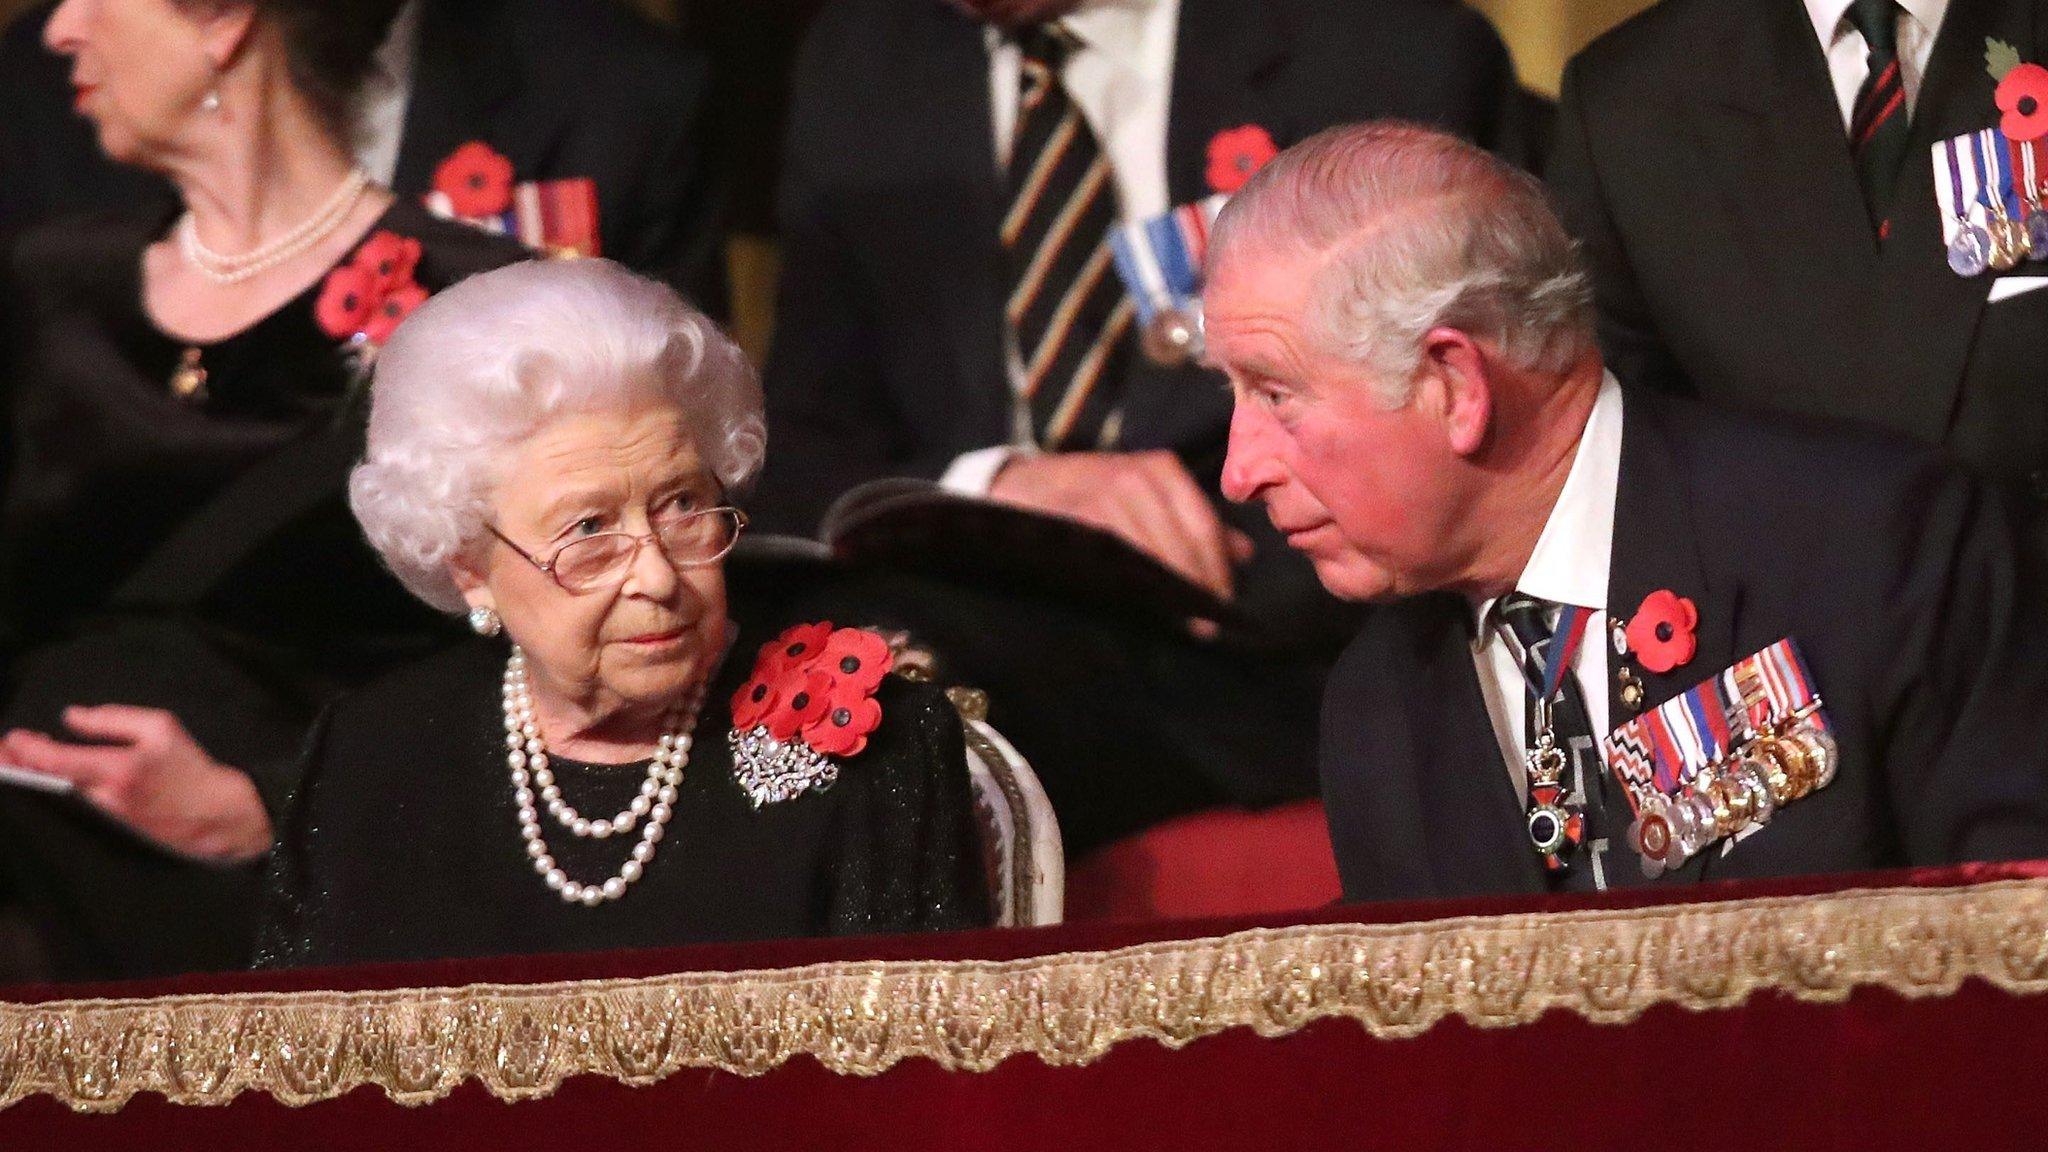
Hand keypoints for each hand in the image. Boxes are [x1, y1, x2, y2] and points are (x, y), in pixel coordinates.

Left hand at [0, 706, 273, 862]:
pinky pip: (71, 811)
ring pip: (55, 799)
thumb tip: (73, 718)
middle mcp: (106, 799)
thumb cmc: (192, 768)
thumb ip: (113, 719)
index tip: (12, 739)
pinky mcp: (109, 832)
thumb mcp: (161, 728)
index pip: (57, 761)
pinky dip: (54, 794)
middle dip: (18, 768)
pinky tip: (45, 783)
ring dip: (32, 781)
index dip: (28, 750)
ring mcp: (105, 819)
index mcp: (119, 769)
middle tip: (2, 755)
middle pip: (46, 784)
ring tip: (14, 765)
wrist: (218, 813)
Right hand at [989, 450, 1254, 602]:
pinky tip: (1137, 601)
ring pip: (1149, 549)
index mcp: (1163, 469)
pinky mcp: (1074, 512)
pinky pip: (1112, 551)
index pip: (1203, 526)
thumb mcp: (1148, 498)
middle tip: (1206, 626)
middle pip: (1181, 540)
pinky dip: (1128, 579)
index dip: (1216, 570)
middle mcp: (1137, 475)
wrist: (1024, 484)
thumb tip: (1246, 555)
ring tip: (1178, 621)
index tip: (1225, 608)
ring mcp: (1103, 491)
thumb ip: (1195, 524)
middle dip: (1196, 586)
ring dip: (1166, 588)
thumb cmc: (1095, 496)